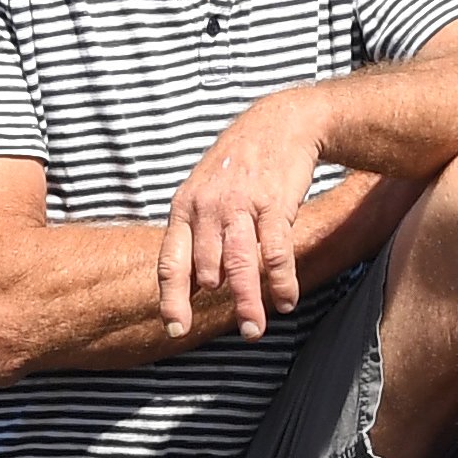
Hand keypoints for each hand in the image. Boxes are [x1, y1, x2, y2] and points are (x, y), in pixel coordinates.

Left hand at [159, 90, 329, 340]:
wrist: (281, 124)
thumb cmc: (241, 164)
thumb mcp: (206, 191)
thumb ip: (198, 233)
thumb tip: (195, 283)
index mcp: (184, 208)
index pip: (171, 262)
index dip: (173, 299)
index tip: (176, 329)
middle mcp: (207, 208)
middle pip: (207, 271)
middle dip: (222, 306)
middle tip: (240, 334)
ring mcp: (240, 206)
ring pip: (239, 266)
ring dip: (248, 303)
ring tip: (255, 331)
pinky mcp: (274, 205)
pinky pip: (276, 253)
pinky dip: (282, 281)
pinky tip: (287, 301)